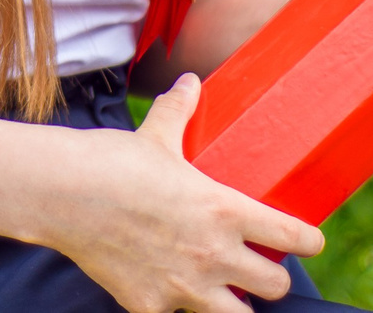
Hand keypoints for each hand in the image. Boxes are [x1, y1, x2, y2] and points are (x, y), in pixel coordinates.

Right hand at [41, 73, 321, 312]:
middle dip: (271, 277)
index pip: (293, 237)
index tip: (310, 240)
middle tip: (257, 266)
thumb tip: (190, 82)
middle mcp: (213, 254)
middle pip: (276, 286)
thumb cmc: (113, 161)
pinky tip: (169, 294)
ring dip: (235, 304)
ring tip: (224, 291)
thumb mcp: (155, 135)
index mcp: (225, 210)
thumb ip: (179, 111)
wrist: (63, 193)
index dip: (309, 241)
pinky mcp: (150, 306)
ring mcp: (183, 286)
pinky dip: (177, 310)